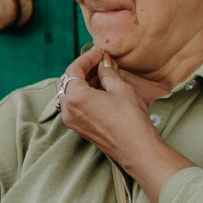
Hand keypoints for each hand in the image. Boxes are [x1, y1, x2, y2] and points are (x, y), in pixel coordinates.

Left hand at [57, 48, 172, 173]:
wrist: (136, 149)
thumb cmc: (130, 119)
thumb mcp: (121, 89)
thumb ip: (108, 73)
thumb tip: (104, 64)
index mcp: (75, 97)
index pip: (73, 70)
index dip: (87, 58)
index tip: (100, 53)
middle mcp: (68, 109)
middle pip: (66, 82)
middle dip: (82, 70)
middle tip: (100, 63)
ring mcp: (72, 121)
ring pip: (70, 94)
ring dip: (84, 82)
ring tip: (104, 75)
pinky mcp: (80, 128)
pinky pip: (76, 106)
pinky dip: (85, 95)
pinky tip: (103, 91)